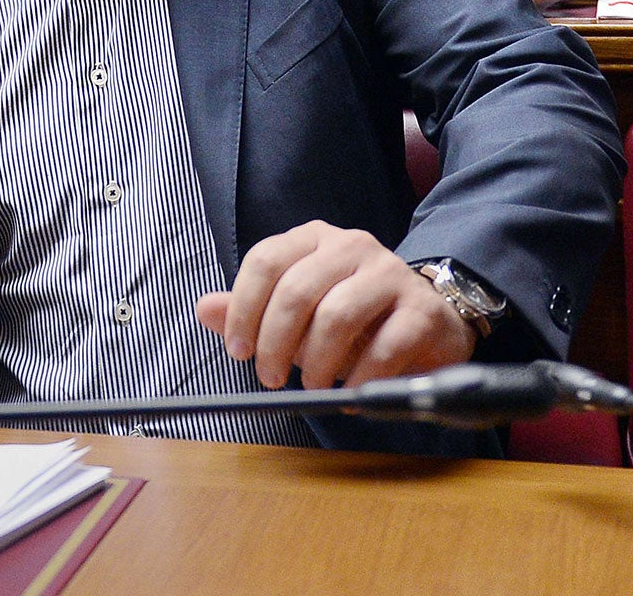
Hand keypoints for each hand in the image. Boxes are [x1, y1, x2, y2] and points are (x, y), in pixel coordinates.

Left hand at [196, 220, 476, 390]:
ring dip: (317, 363)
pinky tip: (349, 394)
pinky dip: (359, 379)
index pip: (266, 260)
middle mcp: (351, 246)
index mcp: (314, 239)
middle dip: (275, 342)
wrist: (428, 319)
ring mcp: (390, 274)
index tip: (238, 351)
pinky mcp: (421, 310)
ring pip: (338, 316)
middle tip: (270, 377)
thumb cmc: (354, 317)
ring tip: (313, 387)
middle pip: (297, 290)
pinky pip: (383, 348)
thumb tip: (203, 309)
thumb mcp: (298, 311)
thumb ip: (252, 309)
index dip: (244, 308)